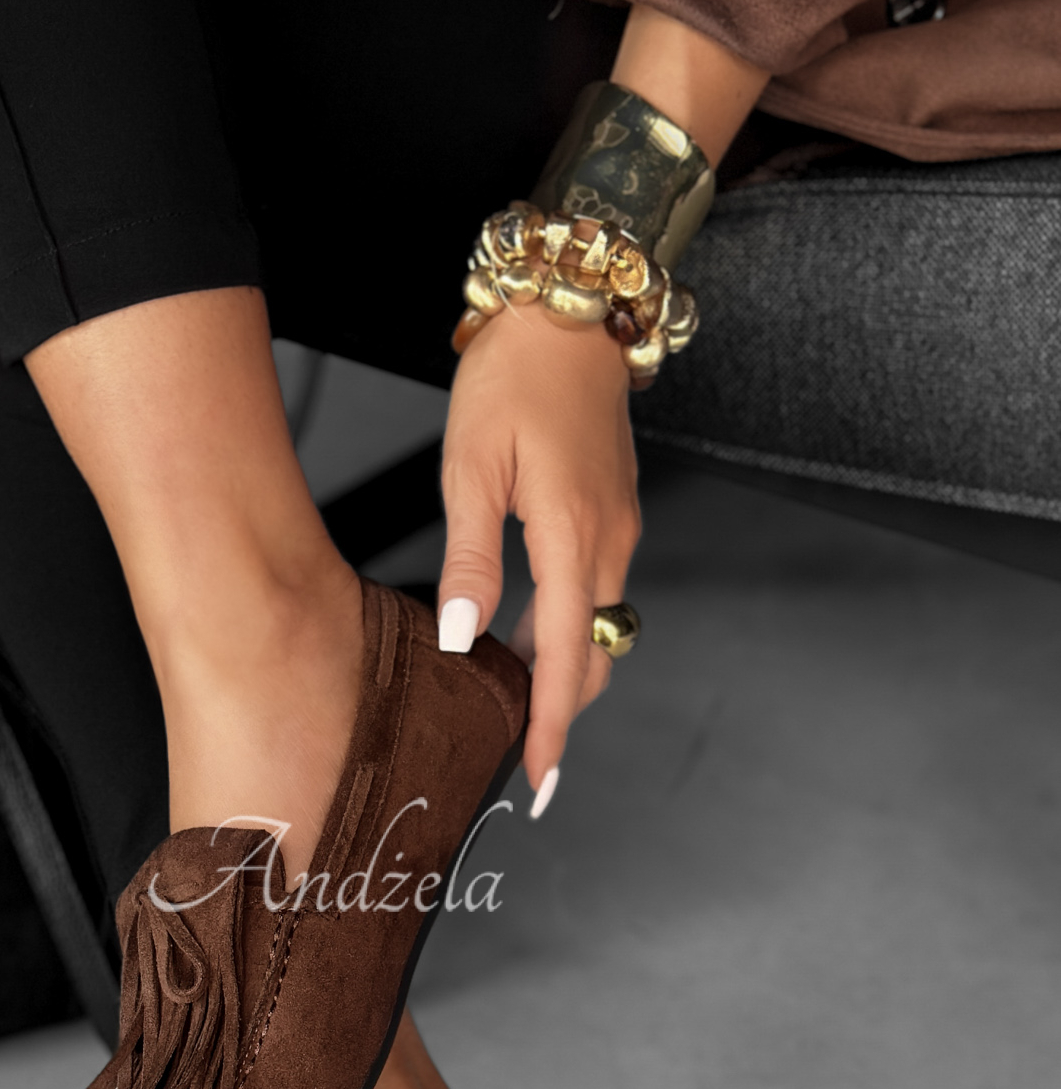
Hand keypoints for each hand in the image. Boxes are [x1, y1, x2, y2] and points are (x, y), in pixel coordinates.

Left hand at [438, 303, 640, 811]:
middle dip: (560, 709)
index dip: (552, 726)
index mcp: (573, 536)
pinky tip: (523, 632)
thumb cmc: (515, 375)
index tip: (539, 778)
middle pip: (594, 655)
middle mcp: (611, 542)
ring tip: (509, 699)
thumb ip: (473, 561)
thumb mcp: (472, 468)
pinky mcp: (615, 513)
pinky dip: (567, 627)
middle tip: (514, 749)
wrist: (571, 310)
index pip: (567, 657)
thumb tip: (469, 638)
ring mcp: (620, 528)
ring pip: (598, 626)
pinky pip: (596, 592)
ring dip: (562, 667)